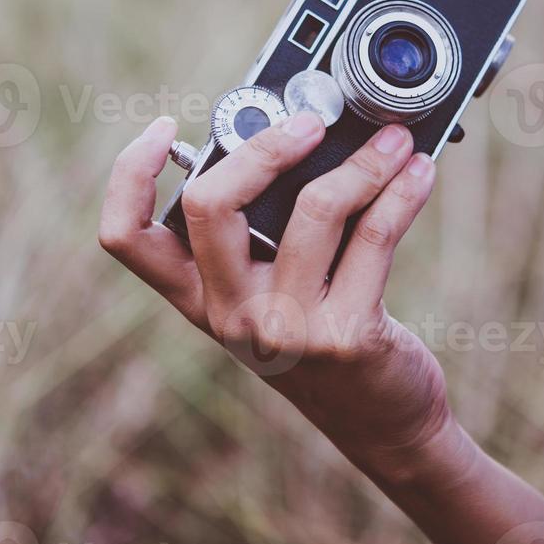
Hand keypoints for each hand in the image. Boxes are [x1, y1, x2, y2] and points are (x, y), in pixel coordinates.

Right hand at [98, 112, 455, 481]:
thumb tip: (296, 134)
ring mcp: (285, 329)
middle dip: (262, 146)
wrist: (379, 421)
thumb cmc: (324, 334)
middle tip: (309, 122)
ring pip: (314, 209)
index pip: (126, 238)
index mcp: (199, 296)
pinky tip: (418, 174)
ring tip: (394, 141)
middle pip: (208, 205)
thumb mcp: (274, 290)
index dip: (129, 175)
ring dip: (363, 162)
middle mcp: (230, 314)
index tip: (163, 126)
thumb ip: (264, 228)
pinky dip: (401, 192)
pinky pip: (374, 236)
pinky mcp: (345, 336)